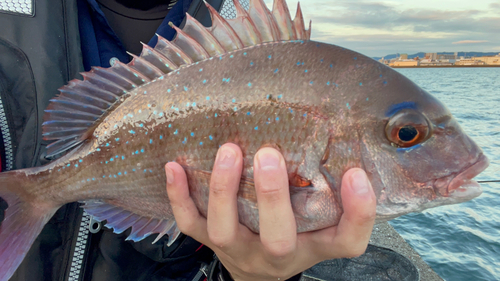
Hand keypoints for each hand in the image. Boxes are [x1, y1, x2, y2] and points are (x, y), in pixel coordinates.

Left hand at [165, 143, 375, 280]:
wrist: (261, 273)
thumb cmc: (296, 238)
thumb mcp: (323, 223)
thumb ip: (335, 195)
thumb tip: (349, 149)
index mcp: (313, 247)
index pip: (347, 241)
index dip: (357, 212)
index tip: (356, 174)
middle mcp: (277, 255)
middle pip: (279, 239)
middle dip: (272, 196)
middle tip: (269, 154)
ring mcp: (239, 250)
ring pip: (225, 231)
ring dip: (223, 190)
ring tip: (228, 151)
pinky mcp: (211, 242)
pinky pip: (190, 224)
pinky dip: (179, 197)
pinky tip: (174, 166)